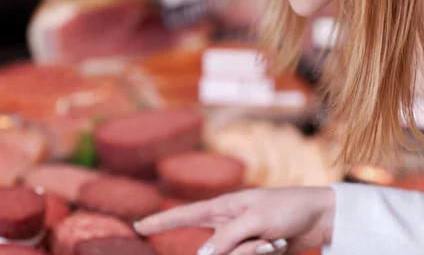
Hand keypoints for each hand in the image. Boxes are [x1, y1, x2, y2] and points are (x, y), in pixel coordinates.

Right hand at [134, 187, 334, 254]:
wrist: (321, 218)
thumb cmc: (288, 207)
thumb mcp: (256, 218)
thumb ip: (227, 237)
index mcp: (222, 207)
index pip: (183, 215)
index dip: (159, 221)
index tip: (136, 225)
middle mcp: (228, 224)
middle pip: (214, 249)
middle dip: (243, 252)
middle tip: (268, 241)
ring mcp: (242, 241)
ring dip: (257, 253)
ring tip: (277, 241)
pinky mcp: (256, 253)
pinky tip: (281, 245)